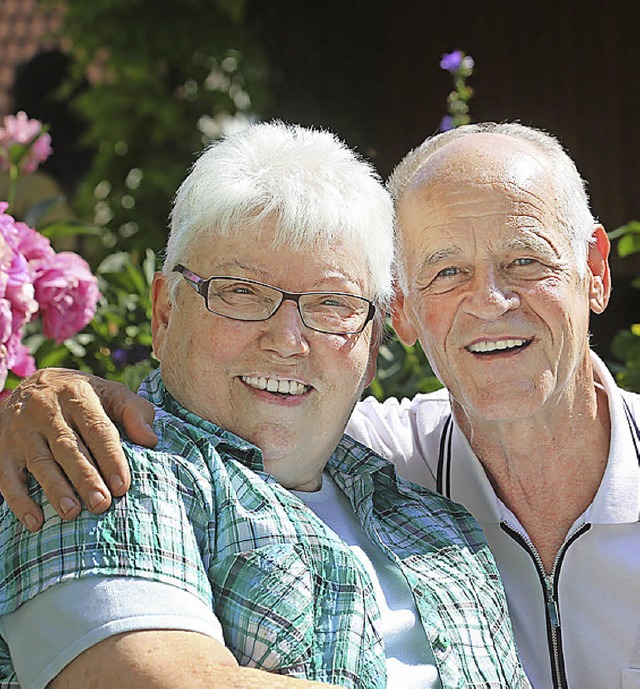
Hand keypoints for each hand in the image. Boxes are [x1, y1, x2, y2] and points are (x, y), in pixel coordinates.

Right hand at [0, 368, 156, 530]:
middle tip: (101, 504)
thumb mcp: (111, 393)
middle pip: (67, 447)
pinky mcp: (3, 447)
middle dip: (85, 477)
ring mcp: (21, 429)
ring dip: (55, 489)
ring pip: (39, 461)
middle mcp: (46, 410)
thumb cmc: (83, 396)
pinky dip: (19, 500)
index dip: (110, 457)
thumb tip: (150, 440)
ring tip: (72, 512)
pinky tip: (35, 521)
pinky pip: (7, 476)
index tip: (122, 485)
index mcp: (78, 394)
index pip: (97, 428)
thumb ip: (134, 412)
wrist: (32, 385)